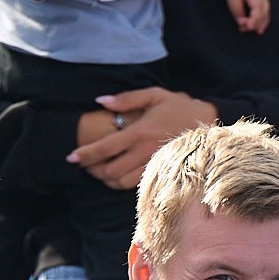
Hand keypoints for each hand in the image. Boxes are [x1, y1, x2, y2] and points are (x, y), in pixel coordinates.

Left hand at [70, 87, 217, 190]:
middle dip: (92, 169)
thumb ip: (126, 99)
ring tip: (98, 171)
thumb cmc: (179, 106)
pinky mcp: (161, 172)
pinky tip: (116, 175)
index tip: (70, 157)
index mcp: (140, 131)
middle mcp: (145, 151)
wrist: (208, 123)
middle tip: (84, 164)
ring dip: (105, 179)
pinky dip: (121, 183)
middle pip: (109, 170)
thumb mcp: (154, 94)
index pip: (105, 148)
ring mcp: (154, 164)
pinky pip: (135, 185)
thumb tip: (100, 101)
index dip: (85, 154)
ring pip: (121, 182)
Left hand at [220, 0, 269, 32]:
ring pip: (266, 11)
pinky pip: (265, 9)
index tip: (248, 27)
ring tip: (255, 31)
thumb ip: (236, 9)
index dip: (254, 20)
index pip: (258, 8)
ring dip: (261, 22)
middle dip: (256, 23)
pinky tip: (258, 25)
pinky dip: (262, 18)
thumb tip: (242, 23)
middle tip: (245, 29)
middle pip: (264, 11)